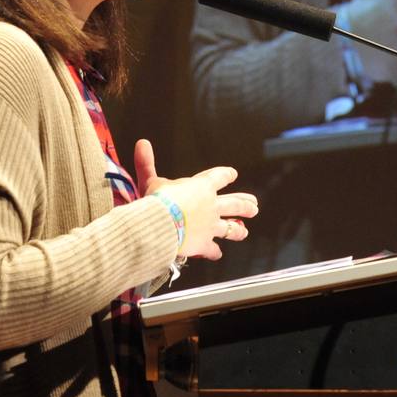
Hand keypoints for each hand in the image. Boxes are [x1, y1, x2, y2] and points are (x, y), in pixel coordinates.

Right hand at [132, 139, 257, 259]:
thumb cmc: (156, 201)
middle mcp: (212, 206)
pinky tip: (217, 254)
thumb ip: (147, 163)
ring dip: (238, 230)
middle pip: (234, 204)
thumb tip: (142, 142)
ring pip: (230, 228)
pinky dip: (214, 252)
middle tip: (254, 206)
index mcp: (202, 187)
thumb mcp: (150, 180)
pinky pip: (212, 249)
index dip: (226, 175)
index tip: (233, 174)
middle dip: (245, 205)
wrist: (160, 225)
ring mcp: (210, 226)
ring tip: (245, 231)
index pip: (219, 177)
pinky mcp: (204, 244)